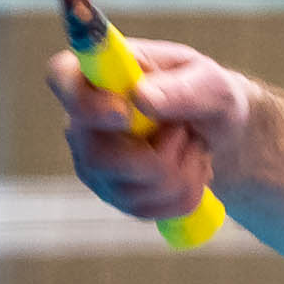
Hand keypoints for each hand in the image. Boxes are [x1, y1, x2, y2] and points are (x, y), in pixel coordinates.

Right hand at [48, 41, 253, 227]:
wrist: (222, 133)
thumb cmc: (209, 95)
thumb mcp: (211, 84)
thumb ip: (181, 89)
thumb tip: (140, 98)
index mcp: (100, 73)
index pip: (61, 77)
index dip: (83, 101)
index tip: (124, 113)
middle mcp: (85, 119)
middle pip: (97, 156)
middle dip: (158, 157)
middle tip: (186, 132)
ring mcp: (93, 161)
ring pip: (128, 190)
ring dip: (180, 172)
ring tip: (193, 146)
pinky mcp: (113, 193)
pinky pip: (147, 210)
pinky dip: (184, 193)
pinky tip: (189, 169)